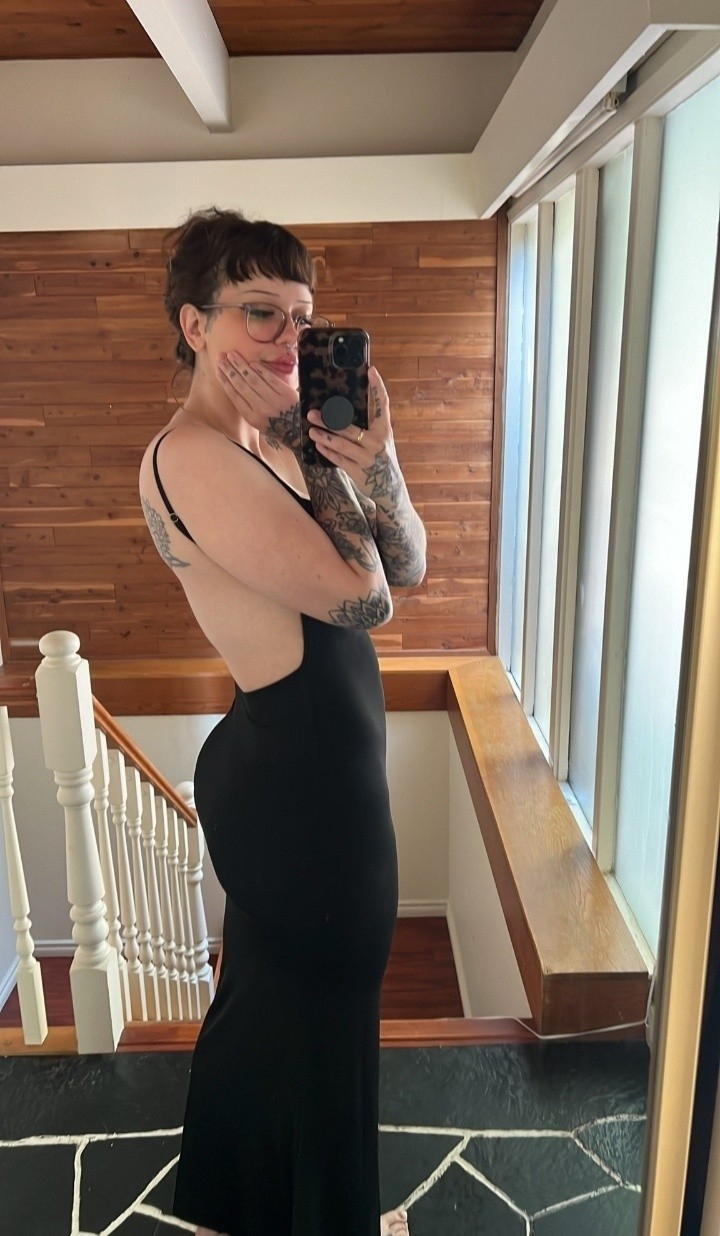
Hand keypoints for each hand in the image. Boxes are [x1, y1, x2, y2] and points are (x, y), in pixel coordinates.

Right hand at [216, 350, 301, 452]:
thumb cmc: (277, 426)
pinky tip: (252, 363)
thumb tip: (235, 387)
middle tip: (222, 358)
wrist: (300, 430)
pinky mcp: (286, 393)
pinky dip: (260, 370)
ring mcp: (274, 401)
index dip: (225, 381)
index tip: (218, 370)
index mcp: (252, 418)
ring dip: (241, 366)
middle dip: (230, 370)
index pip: (234, 396)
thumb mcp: (259, 423)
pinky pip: (270, 379)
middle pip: (241, 385)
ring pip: (253, 380)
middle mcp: (261, 409)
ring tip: (233, 355)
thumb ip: (247, 408)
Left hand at [306, 367, 399, 494]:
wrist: (389, 488)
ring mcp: (368, 458)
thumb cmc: (380, 459)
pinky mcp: (359, 472)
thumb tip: (343, 408)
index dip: (377, 387)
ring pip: (342, 445)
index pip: (382, 404)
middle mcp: (377, 442)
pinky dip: (328, 452)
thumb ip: (368, 426)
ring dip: (324, 436)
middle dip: (329, 420)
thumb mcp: (380, 440)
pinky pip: (340, 460)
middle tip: (312, 413)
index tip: (371, 371)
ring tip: (311, 430)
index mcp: (384, 430)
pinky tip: (318, 445)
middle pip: (350, 427)